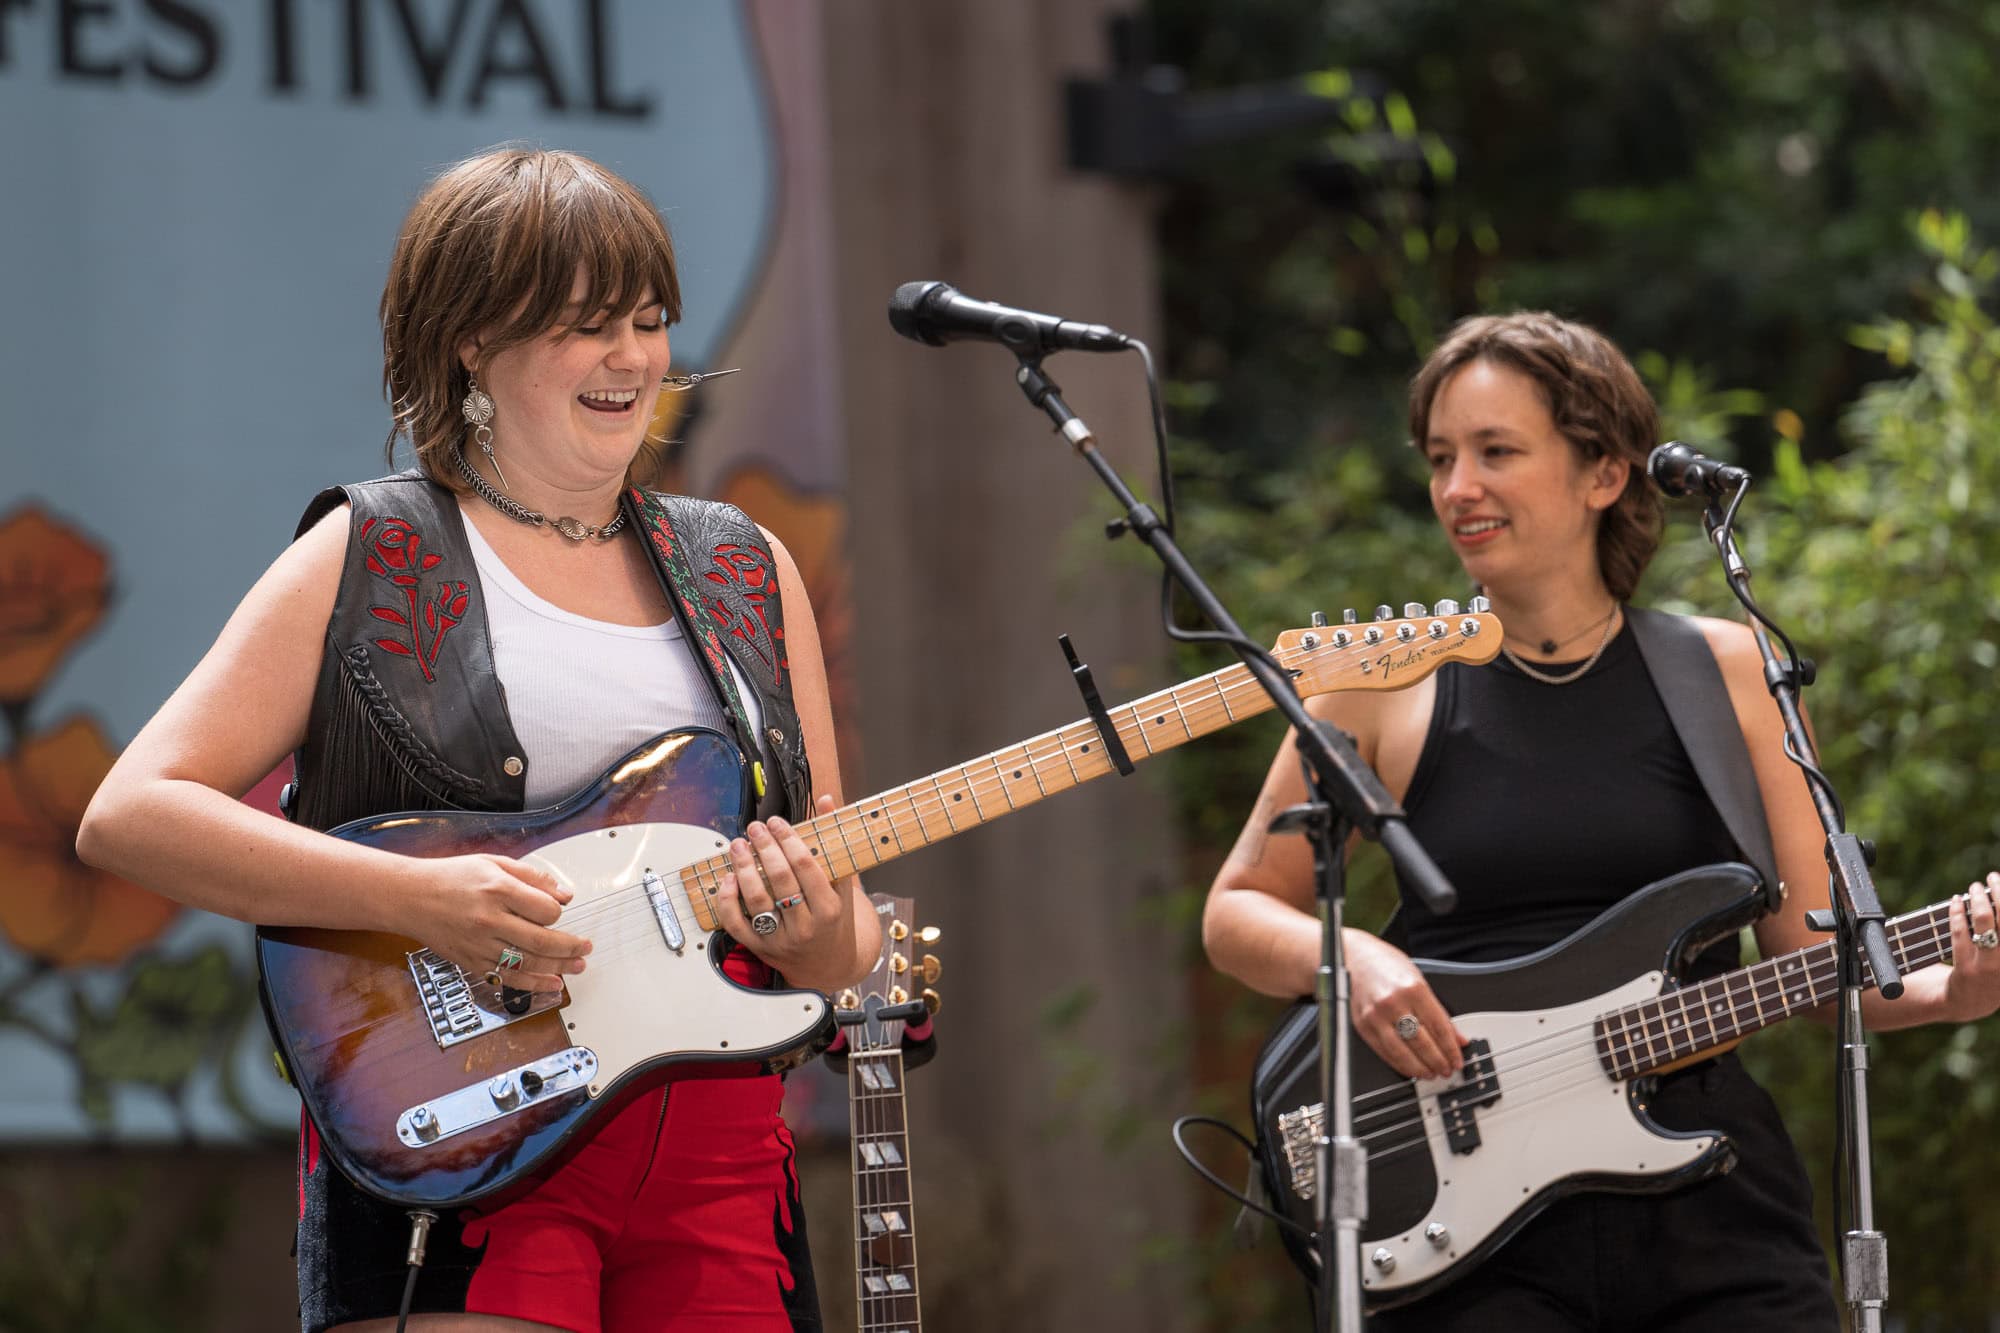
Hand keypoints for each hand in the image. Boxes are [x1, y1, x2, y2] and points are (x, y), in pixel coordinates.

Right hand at [397, 852, 589, 994]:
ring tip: (577, 966)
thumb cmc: (452, 877)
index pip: (545, 909)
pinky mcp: (472, 962)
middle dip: (570, 946)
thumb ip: (533, 877)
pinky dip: (533, 984)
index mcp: (497, 890)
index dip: (558, 912)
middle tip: (586, 947)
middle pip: (541, 940)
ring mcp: (479, 944)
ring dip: (558, 967)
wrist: (410, 897)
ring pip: (527, 963)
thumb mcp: (495, 863)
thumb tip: (565, 895)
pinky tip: (552, 983)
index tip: (559, 911)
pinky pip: (508, 978)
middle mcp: (489, 920)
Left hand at [713, 796, 855, 987]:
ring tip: (738, 845)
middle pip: (780, 879)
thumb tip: (827, 800)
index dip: (788, 839)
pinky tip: (729, 879)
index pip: (806, 866)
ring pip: (757, 900)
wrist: (830, 964)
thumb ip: (833, 842)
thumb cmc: (836, 918)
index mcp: (830, 908)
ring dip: (743, 868)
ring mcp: (782, 940)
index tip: (777, 822)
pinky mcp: (761, 949)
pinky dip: (728, 902)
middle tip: (755, 828)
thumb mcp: (843, 883)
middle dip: (764, 848)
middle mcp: (806, 926)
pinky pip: (737, 925)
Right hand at [1346, 929, 1466, 1079]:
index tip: (1457, 1059)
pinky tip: (1410, 1068)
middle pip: (1422, 1042)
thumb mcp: (1419, 981)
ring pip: (1402, 1052)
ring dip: (1420, 1067)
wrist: (1354, 958)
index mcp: (1413, 989)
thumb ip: (1438, 1012)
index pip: (1439, 1028)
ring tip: (1430, 1072)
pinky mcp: (1363, 1026)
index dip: (1450, 1048)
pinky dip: (1399, 1064)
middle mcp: (1393, 1003)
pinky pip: (1384, 1052)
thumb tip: (1456, 1037)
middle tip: (1446, 1070)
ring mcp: (1376, 1016)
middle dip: (1438, 1061)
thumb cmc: (1387, 966)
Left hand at [1944, 871, 1999, 1021]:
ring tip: (1974, 887)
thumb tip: (1997, 897)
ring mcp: (1990, 966)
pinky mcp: (1966, 968)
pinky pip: (1960, 933)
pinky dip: (1957, 912)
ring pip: (1984, 922)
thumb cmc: (1994, 972)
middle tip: (1992, 877)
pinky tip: (1955, 901)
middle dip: (1999, 891)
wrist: (1970, 1004)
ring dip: (1977, 899)